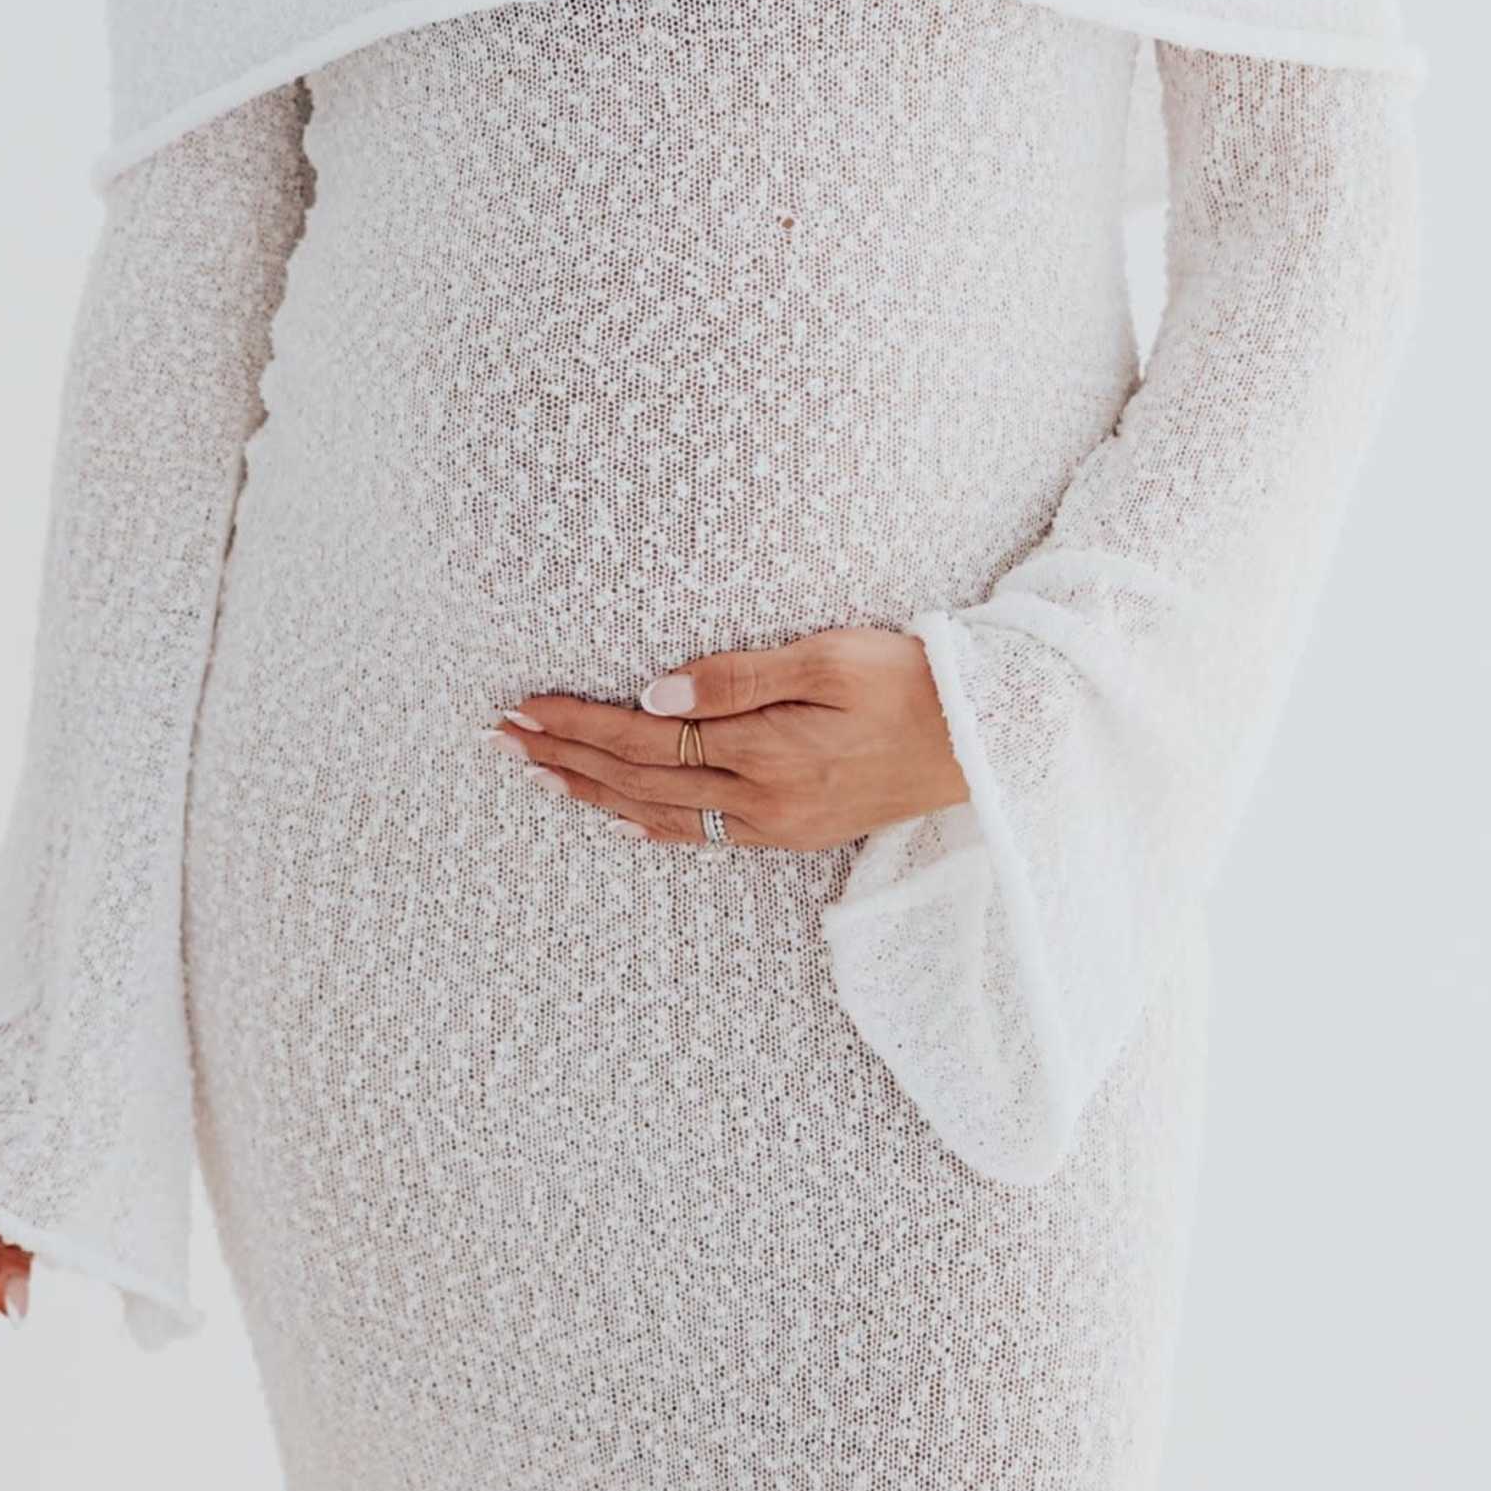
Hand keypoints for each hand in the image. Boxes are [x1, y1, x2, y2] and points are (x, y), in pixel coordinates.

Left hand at [499, 627, 970, 852]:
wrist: (988, 744)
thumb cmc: (913, 681)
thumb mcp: (829, 657)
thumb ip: (739, 676)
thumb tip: (653, 690)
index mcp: (764, 752)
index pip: (644, 736)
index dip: (578, 723)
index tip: (524, 706)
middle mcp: (762, 799)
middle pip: (638, 778)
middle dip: (566, 757)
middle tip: (503, 738)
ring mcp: (777, 823)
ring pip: (661, 811)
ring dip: (592, 791)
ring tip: (538, 772)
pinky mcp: (795, 830)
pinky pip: (705, 834)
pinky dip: (651, 824)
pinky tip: (619, 815)